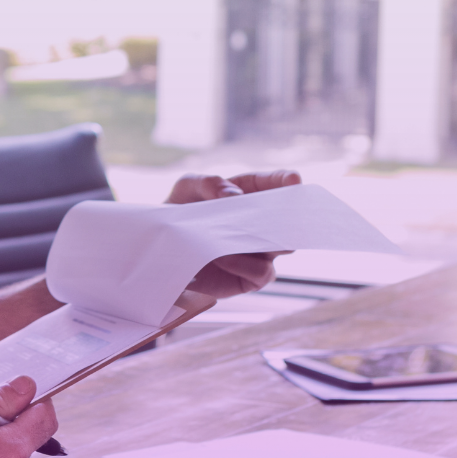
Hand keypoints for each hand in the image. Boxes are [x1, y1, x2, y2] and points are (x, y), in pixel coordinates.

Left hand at [164, 170, 300, 299]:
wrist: (162, 249)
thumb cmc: (179, 212)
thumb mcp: (187, 189)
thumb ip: (208, 183)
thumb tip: (232, 195)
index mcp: (250, 195)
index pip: (276, 186)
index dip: (287, 182)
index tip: (294, 180)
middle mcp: (260, 224)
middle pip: (287, 220)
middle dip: (285, 216)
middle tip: (277, 212)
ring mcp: (260, 252)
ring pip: (281, 247)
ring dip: (264, 240)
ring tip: (240, 234)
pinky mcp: (250, 277)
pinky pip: (262, 273)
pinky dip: (246, 265)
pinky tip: (223, 258)